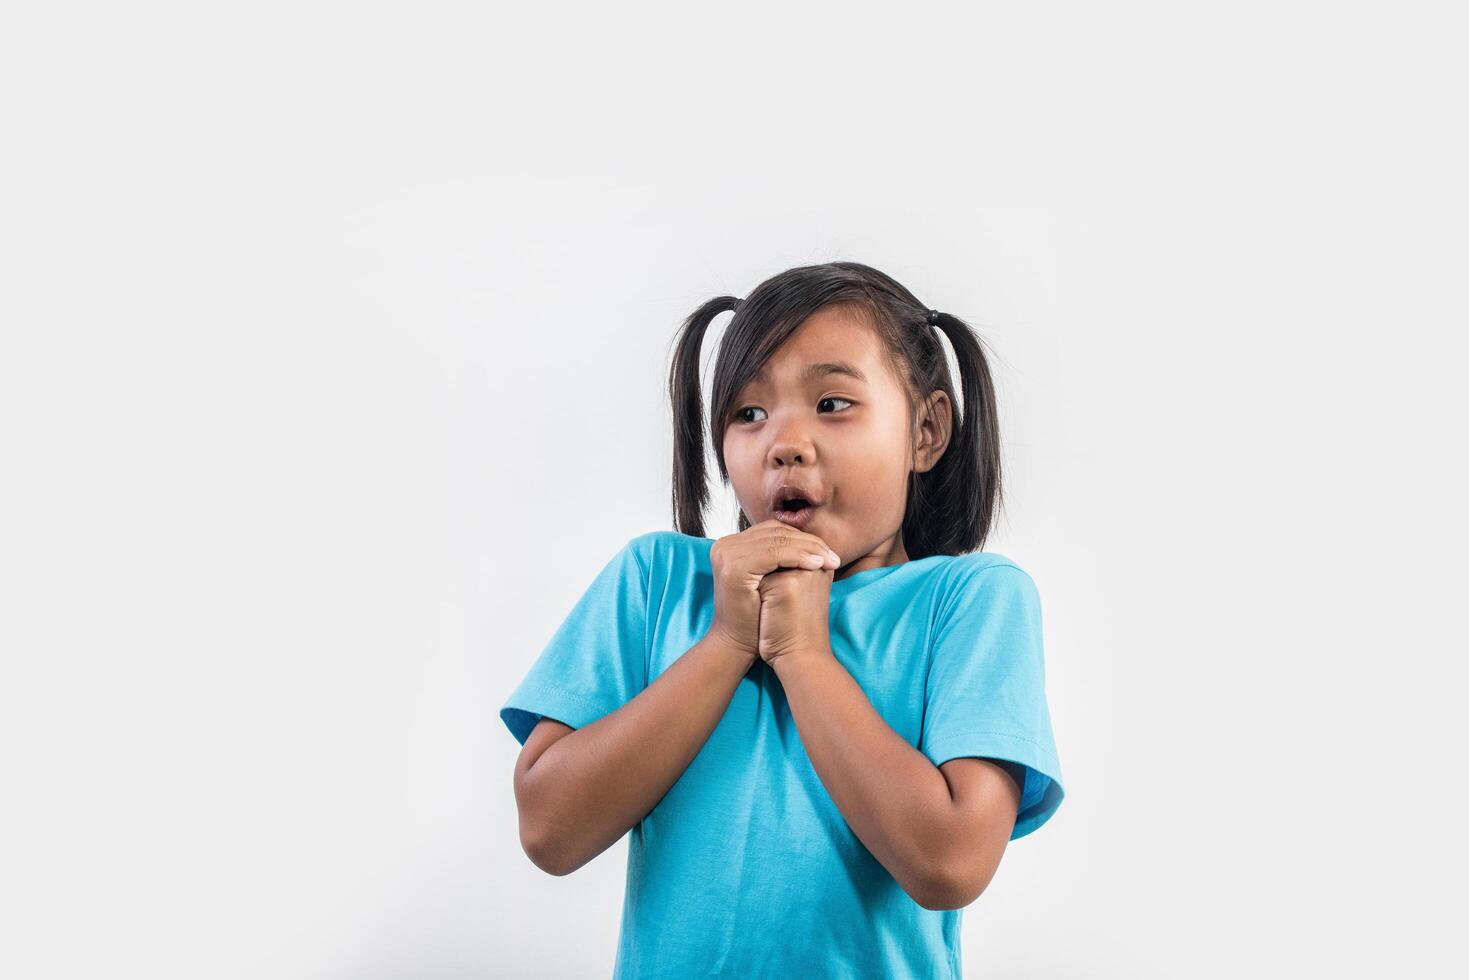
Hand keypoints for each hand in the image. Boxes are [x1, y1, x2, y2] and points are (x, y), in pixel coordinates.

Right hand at [708, 519, 840, 663]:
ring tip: (829, 560)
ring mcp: (726, 554)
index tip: (828, 551)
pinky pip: (773, 554)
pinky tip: (816, 565)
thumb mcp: (767, 579)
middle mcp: (724, 545)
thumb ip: (779, 556)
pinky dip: (798, 557)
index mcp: (731, 544)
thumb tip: (814, 540)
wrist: (738, 643)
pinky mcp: (733, 567)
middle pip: (775, 532)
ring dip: (807, 549)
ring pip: (776, 541)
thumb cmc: (757, 615)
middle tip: (833, 555)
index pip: (773, 530)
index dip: (802, 538)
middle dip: (808, 542)